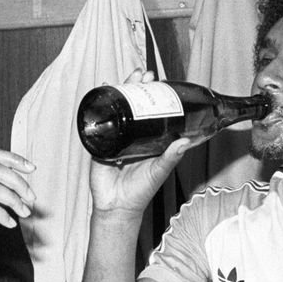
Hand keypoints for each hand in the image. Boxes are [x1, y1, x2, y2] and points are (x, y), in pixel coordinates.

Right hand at [89, 69, 194, 213]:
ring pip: (117, 108)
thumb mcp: (159, 171)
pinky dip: (98, 104)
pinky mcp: (99, 142)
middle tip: (144, 74)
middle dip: (137, 86)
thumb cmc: (140, 191)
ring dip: (121, 90)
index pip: (150, 110)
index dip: (153, 94)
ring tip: (128, 77)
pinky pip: (97, 120)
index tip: (157, 80)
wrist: (117, 207)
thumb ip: (171, 158)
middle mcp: (130, 134)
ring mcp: (114, 136)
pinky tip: (102, 89)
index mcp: (146, 138)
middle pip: (133, 103)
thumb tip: (185, 142)